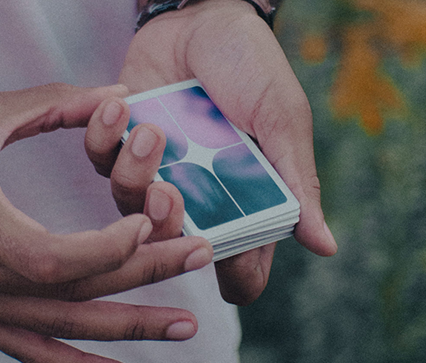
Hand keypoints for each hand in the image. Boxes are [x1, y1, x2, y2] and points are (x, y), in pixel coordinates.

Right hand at [0, 83, 213, 362]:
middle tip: (200, 256)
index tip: (149, 218)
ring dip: (129, 330)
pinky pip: (32, 352)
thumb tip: (112, 96)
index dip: (111, 246)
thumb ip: (45, 106)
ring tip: (184, 327)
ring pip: (64, 331)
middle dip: (145, 273)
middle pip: (76, 292)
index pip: (57, 258)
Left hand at [87, 0, 336, 305]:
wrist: (204, 13)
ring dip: (134, 171)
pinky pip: (98, 159)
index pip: (240, 266)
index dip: (231, 274)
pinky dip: (103, 135)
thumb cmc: (252, 65)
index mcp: (246, 199)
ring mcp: (158, 170)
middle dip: (165, 224)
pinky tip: (120, 102)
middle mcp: (200, 195)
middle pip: (173, 244)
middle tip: (168, 190)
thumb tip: (327, 247)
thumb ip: (297, 182)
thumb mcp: (281, 119)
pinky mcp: (121, 143)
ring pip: (129, 206)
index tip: (215, 248)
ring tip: (149, 128)